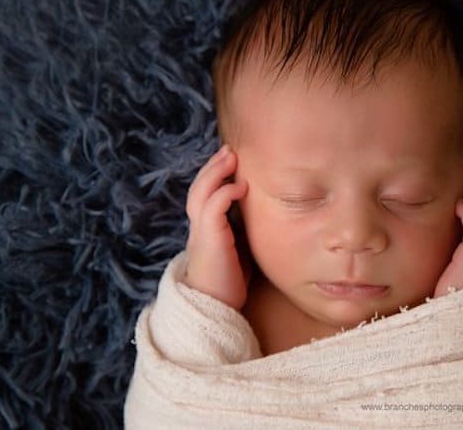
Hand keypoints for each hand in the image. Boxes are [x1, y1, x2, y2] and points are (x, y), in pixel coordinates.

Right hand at [184, 145, 248, 309]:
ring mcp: (201, 233)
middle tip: (229, 151)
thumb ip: (243, 237)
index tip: (231, 163)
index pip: (206, 197)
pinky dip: (224, 193)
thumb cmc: (227, 287)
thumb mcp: (239, 255)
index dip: (215, 178)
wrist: (212, 311)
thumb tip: (263, 223)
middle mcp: (199, 229)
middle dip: (213, 167)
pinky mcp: (208, 240)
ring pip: (200, 194)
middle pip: (199, 189)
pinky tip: (238, 186)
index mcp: (205, 232)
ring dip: (215, 173)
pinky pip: (212, 209)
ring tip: (230, 157)